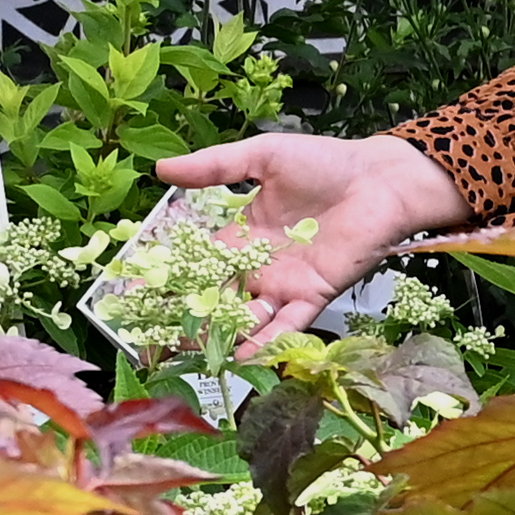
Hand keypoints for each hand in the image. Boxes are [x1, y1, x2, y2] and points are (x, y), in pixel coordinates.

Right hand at [156, 130, 470, 341]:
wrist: (381, 180)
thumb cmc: (325, 163)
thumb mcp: (263, 157)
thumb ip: (216, 168)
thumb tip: (161, 170)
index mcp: (241, 233)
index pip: (195, 259)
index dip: (166, 275)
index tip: (133, 291)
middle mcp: (258, 265)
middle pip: (214, 296)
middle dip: (184, 315)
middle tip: (150, 335)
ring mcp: (283, 284)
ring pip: (243, 316)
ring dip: (218, 333)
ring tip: (188, 350)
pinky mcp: (312, 296)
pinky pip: (286, 325)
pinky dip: (265, 342)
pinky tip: (241, 356)